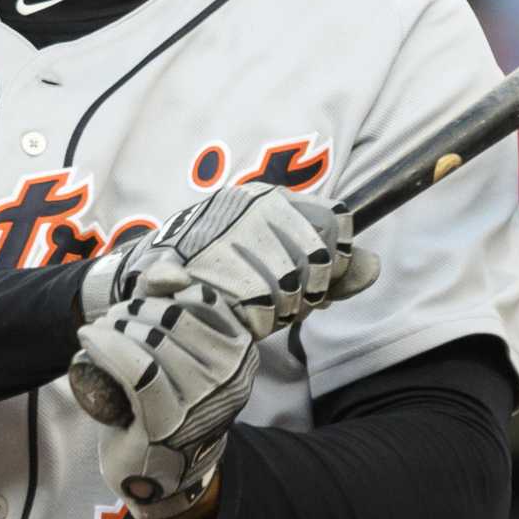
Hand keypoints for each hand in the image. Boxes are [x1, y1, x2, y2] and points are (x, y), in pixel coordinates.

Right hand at [77, 186, 379, 336]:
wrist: (143, 278)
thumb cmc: (224, 273)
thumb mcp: (283, 267)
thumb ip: (331, 271)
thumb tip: (375, 268)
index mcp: (272, 198)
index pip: (334, 226)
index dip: (330, 266)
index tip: (313, 287)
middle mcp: (249, 207)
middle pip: (312, 262)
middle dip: (303, 295)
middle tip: (279, 307)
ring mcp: (223, 232)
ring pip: (281, 286)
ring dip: (274, 312)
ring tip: (252, 312)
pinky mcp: (199, 264)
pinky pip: (246, 303)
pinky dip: (247, 320)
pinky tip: (236, 320)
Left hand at [77, 289, 257, 518]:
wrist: (163, 472)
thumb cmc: (169, 403)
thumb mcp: (181, 352)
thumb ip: (176, 306)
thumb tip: (167, 274)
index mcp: (241, 353)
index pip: (200, 300)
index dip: (162, 293)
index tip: (137, 304)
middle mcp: (230, 377)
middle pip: (172, 317)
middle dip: (132, 310)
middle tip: (110, 320)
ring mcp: (202, 402)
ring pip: (152, 341)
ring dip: (115, 327)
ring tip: (98, 331)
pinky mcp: (168, 422)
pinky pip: (137, 369)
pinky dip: (107, 347)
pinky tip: (88, 340)